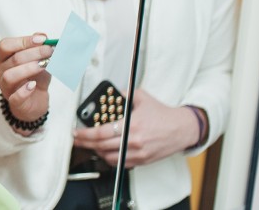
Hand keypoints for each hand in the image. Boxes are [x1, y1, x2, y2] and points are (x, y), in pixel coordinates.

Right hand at [0, 33, 53, 133]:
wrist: (36, 101)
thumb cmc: (35, 78)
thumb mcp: (39, 60)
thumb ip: (39, 47)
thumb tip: (42, 35)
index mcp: (3, 58)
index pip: (6, 45)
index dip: (24, 41)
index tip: (43, 40)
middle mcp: (0, 71)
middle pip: (12, 59)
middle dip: (33, 53)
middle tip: (49, 51)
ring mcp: (5, 87)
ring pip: (10, 76)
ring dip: (28, 69)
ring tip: (44, 65)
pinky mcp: (13, 102)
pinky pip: (15, 96)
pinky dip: (25, 90)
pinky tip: (34, 85)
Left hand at [72, 90, 201, 167]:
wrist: (182, 129)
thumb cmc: (164, 115)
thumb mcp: (142, 97)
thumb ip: (125, 95)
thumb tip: (112, 94)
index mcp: (132, 125)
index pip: (101, 132)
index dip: (86, 134)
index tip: (76, 132)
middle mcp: (134, 141)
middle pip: (101, 146)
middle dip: (85, 143)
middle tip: (77, 140)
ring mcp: (138, 153)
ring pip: (109, 157)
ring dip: (96, 152)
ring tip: (90, 145)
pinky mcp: (142, 161)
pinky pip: (120, 164)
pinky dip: (110, 159)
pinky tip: (105, 152)